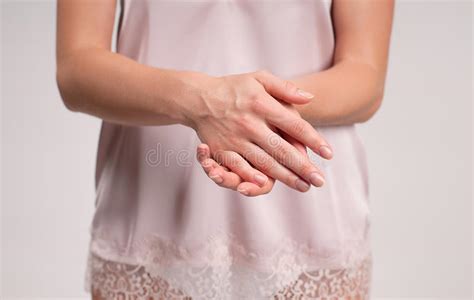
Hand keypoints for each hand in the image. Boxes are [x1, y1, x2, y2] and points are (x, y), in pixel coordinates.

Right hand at [185, 70, 332, 192]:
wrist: (198, 98)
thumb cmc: (234, 88)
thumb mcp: (259, 78)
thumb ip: (285, 88)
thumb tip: (310, 98)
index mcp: (262, 104)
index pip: (294, 126)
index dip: (313, 140)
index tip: (329, 153)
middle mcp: (250, 123)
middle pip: (282, 149)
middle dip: (303, 167)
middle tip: (320, 180)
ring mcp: (235, 139)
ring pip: (264, 161)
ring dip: (285, 176)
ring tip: (303, 186)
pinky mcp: (222, 150)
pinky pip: (239, 166)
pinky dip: (252, 176)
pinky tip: (267, 184)